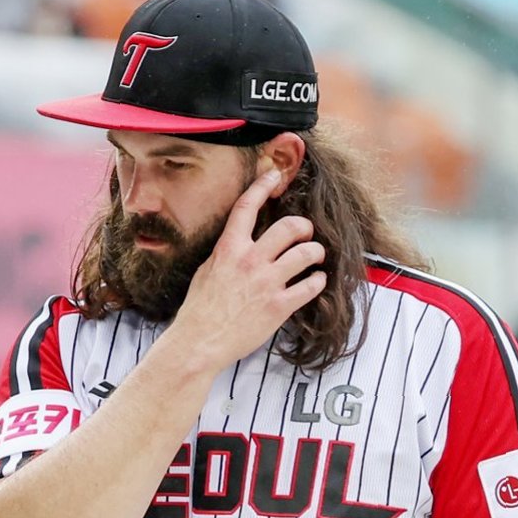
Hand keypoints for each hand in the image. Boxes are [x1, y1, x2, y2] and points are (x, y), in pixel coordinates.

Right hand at [171, 170, 326, 368]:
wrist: (199, 343)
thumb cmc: (199, 310)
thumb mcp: (207, 271)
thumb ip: (227, 254)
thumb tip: (240, 243)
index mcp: (229, 249)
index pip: (247, 206)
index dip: (263, 185)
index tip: (275, 174)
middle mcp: (250, 260)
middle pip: (290, 227)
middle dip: (304, 227)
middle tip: (305, 234)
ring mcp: (266, 283)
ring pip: (306, 253)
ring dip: (316, 253)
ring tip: (315, 257)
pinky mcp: (279, 306)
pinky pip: (311, 286)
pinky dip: (318, 281)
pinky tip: (315, 282)